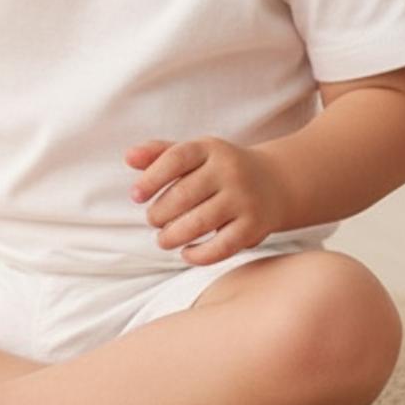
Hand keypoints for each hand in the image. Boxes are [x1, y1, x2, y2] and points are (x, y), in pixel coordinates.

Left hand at [124, 137, 289, 264]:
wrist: (277, 181)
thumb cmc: (220, 169)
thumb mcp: (195, 154)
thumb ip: (159, 153)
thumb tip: (128, 157)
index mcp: (210, 149)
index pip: (176, 158)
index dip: (151, 178)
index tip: (136, 196)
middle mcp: (229, 171)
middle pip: (184, 194)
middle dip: (159, 213)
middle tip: (153, 220)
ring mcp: (244, 199)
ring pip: (200, 222)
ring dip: (173, 236)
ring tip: (163, 239)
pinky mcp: (255, 226)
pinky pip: (223, 246)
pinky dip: (200, 255)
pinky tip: (187, 253)